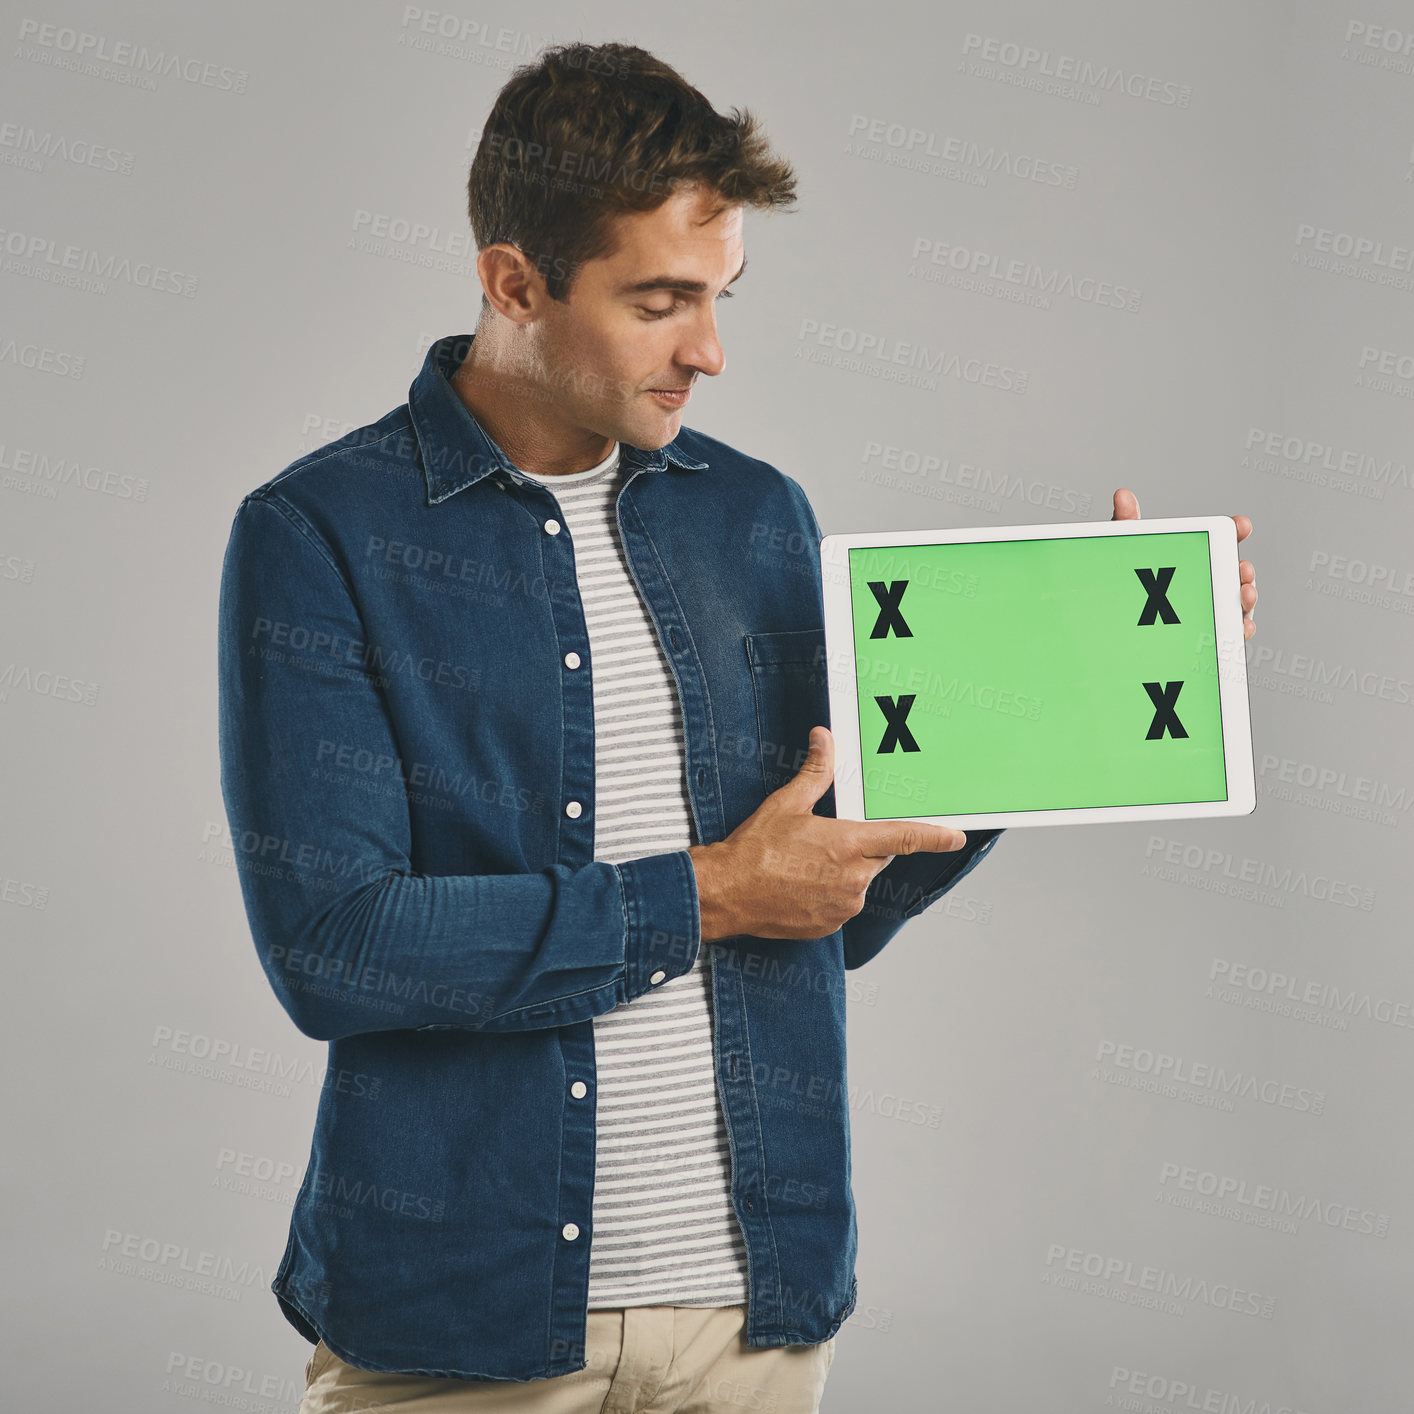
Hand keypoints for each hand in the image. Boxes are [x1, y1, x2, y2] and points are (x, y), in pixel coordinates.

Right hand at [687, 726, 966, 941]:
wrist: (727, 893)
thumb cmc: (755, 851)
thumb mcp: (787, 804)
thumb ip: (816, 772)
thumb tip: (824, 740)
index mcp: (849, 845)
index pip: (904, 839)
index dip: (935, 837)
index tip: (955, 836)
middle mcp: (853, 879)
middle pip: (877, 859)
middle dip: (860, 847)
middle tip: (826, 840)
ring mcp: (843, 906)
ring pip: (858, 883)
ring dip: (842, 872)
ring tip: (804, 864)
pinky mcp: (829, 926)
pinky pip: (841, 905)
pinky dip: (829, 894)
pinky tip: (800, 885)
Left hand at [1111, 488, 1256, 639]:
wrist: (1114, 621)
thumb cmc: (1124, 583)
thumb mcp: (1126, 552)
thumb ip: (1127, 525)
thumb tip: (1122, 495)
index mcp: (1195, 557)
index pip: (1221, 540)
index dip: (1234, 530)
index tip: (1240, 524)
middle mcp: (1208, 583)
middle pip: (1234, 575)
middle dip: (1244, 571)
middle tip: (1242, 568)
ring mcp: (1210, 610)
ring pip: (1237, 604)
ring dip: (1247, 598)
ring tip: (1244, 593)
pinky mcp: (1207, 634)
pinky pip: (1229, 634)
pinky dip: (1241, 628)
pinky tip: (1242, 625)